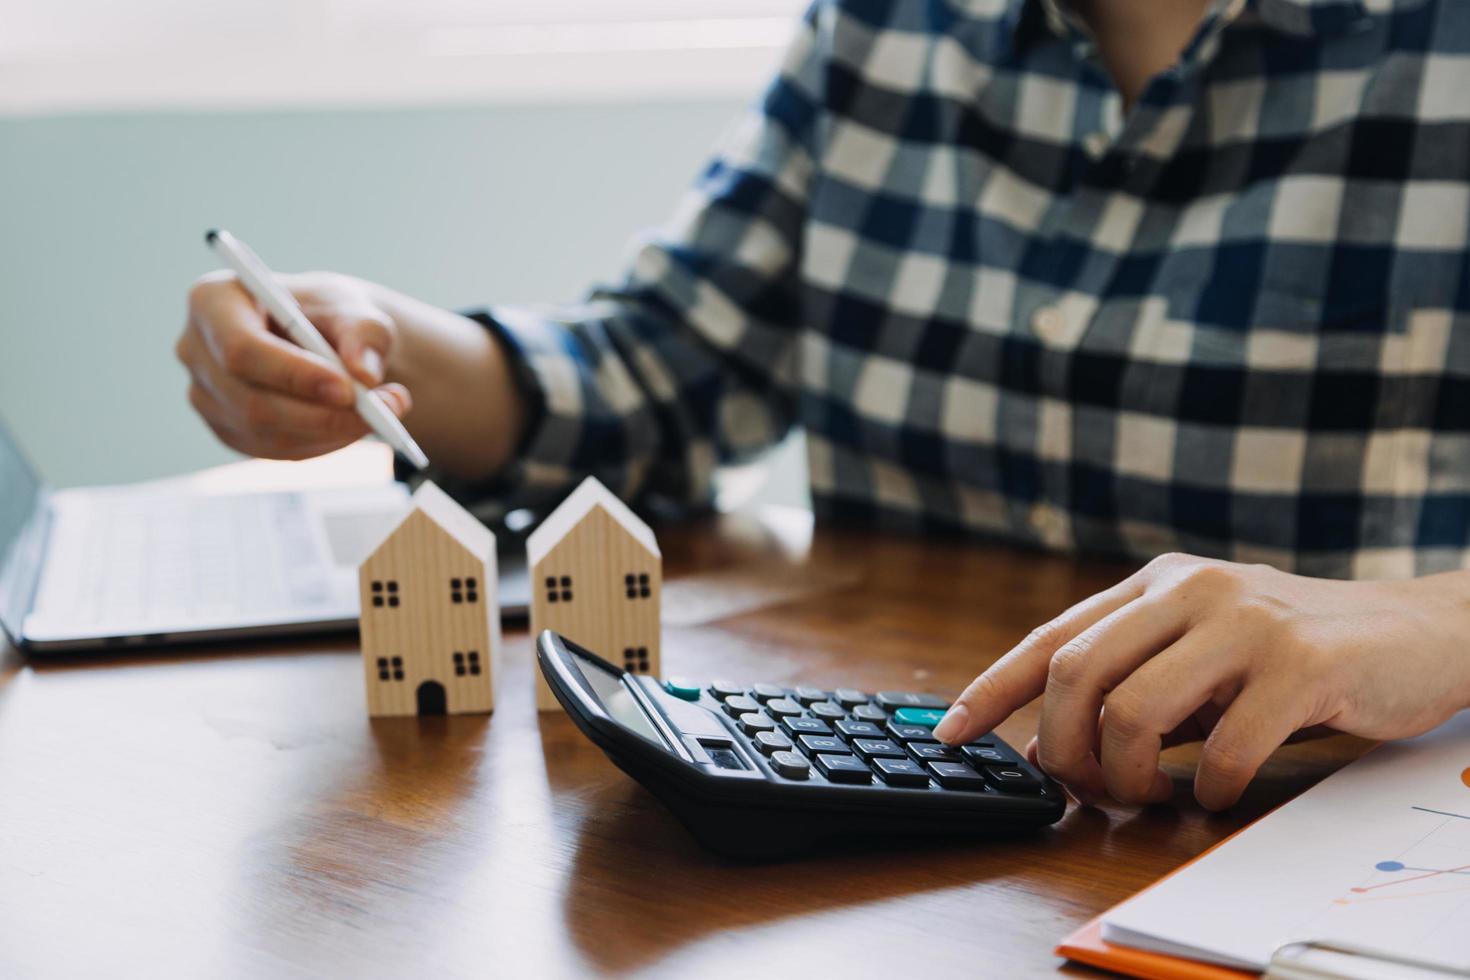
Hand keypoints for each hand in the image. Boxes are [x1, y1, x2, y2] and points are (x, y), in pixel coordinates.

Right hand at [177, 270, 409, 459]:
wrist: (322, 336)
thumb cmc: (330, 314)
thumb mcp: (355, 308)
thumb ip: (364, 333)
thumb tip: (364, 373)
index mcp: (213, 301)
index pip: (241, 348)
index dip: (293, 374)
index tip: (348, 389)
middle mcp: (195, 350)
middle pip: (250, 400)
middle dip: (321, 414)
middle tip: (385, 410)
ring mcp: (205, 395)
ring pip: (265, 431)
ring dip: (331, 431)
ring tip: (385, 412)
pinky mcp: (227, 428)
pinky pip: (273, 450)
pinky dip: (322, 443)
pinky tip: (354, 425)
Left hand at [933, 554, 1469, 809]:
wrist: (1416, 633)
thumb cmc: (1291, 655)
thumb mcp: (1200, 655)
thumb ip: (1131, 685)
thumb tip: (1044, 747)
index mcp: (1153, 585)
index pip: (1049, 638)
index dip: (990, 691)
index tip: (947, 735)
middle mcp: (1187, 588)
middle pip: (1076, 674)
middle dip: (1061, 748)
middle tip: (1083, 788)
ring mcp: (1243, 620)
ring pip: (1132, 711)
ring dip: (1126, 776)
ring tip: (1152, 795)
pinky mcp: (1298, 663)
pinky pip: (1220, 749)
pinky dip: (1207, 790)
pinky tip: (1218, 793)